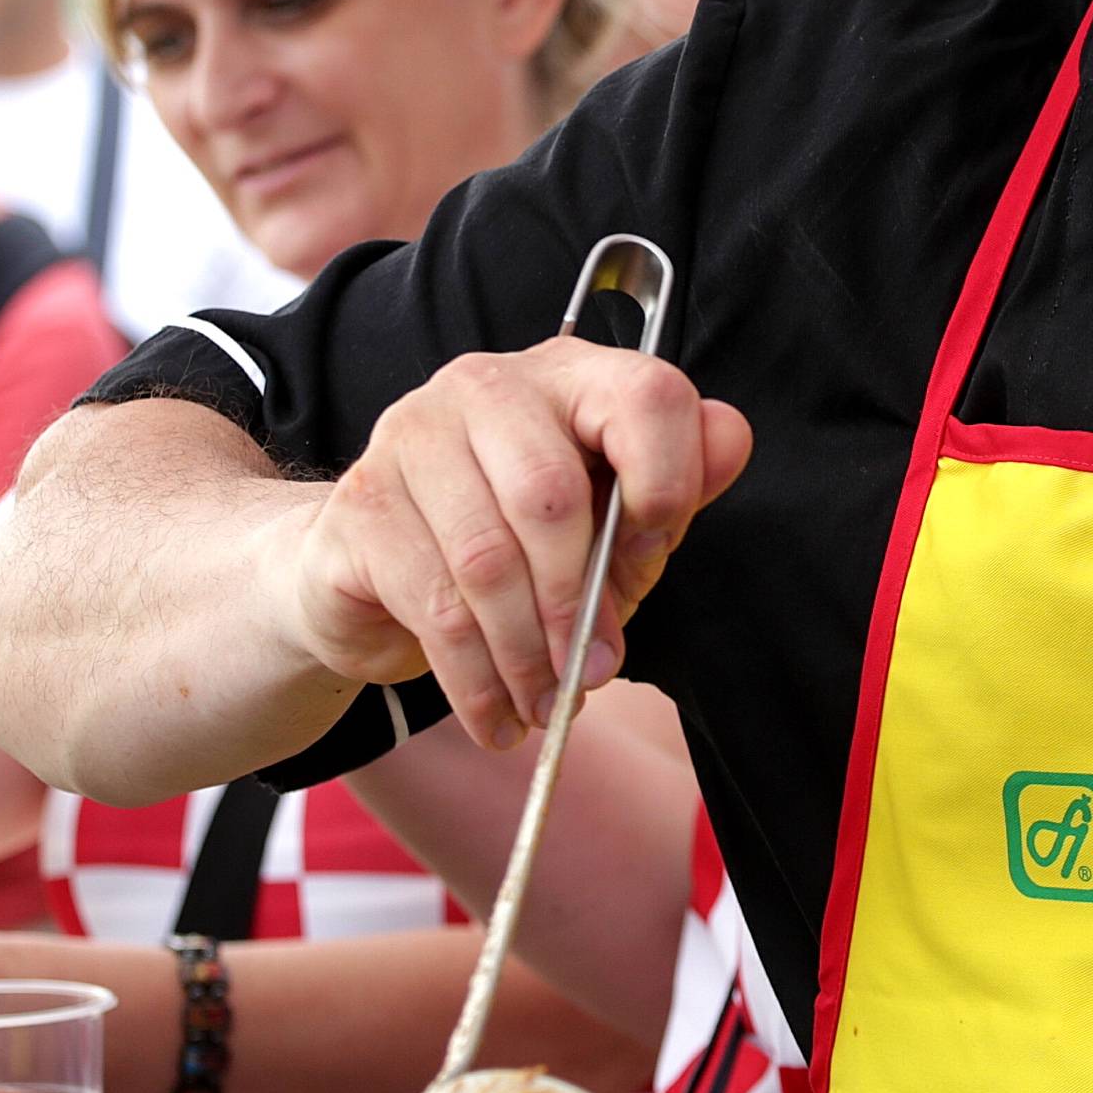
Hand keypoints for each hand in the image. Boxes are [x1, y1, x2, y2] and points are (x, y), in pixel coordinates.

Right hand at [282, 339, 751, 749]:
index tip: (650, 562)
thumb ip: (670, 492)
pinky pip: (431, 604)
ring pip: (487, 561)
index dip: (666, 487)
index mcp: (572, 377)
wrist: (375, 570)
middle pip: (552, 496)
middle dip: (577, 604)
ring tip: (543, 704)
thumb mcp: (609, 527)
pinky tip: (495, 715)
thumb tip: (730, 437)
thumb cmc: (517, 546)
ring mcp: (413, 434)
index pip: (646, 397)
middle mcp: (489, 385)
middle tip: (591, 673)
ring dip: (525, 655)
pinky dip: (474, 678)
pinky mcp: (361, 501)